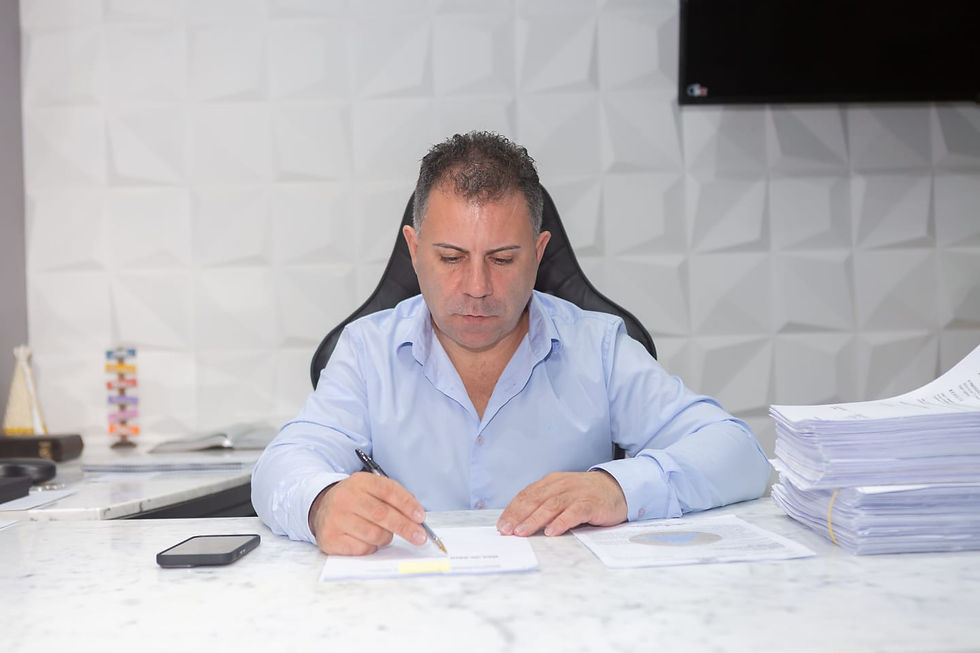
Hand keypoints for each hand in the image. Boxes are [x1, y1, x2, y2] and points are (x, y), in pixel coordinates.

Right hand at [308, 472, 428, 555]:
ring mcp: (335, 518)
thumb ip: (394, 498)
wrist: (322, 509)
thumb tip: (416, 516)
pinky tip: (366, 540)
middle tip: (420, 537)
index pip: (388, 490)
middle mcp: (345, 497)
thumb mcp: (372, 491)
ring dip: (386, 538)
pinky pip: (362, 548)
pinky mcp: (330, 538)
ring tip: (383, 534)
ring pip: (374, 534)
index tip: (420, 517)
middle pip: (382, 514)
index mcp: (360, 481)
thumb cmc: (356, 501)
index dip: (407, 505)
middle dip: (405, 527)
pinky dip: (371, 547)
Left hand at [496, 470, 627, 537]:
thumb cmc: (587, 494)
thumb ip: (545, 503)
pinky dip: (561, 522)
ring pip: (550, 506)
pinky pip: (573, 512)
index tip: (501, 524)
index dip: (512, 509)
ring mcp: (576, 493)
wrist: (618, 487)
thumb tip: (521, 522)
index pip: (527, 495)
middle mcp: (561, 485)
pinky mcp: (590, 504)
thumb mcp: (563, 494)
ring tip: (522, 532)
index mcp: (551, 482)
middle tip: (506, 530)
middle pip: (535, 500)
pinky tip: (551, 531)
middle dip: (518, 515)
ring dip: (534, 519)